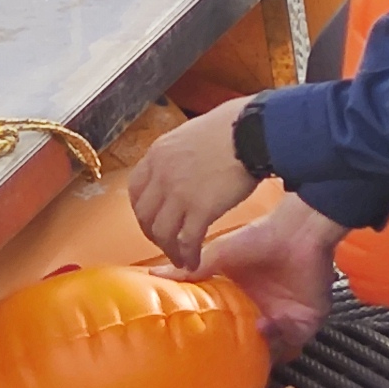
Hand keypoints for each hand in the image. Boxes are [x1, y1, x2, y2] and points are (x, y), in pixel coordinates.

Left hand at [125, 101, 257, 266]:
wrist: (253, 130)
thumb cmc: (232, 126)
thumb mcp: (192, 133)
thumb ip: (181, 152)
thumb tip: (186, 164)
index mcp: (158, 154)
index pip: (136, 189)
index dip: (142, 209)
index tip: (152, 218)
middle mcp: (162, 174)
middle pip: (144, 215)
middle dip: (153, 234)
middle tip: (165, 243)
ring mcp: (179, 193)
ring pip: (162, 233)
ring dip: (169, 250)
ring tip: (181, 258)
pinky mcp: (201, 209)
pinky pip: (187, 240)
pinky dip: (188, 255)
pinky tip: (195, 261)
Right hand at [188, 196, 345, 360]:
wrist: (297, 232)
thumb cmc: (260, 239)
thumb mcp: (218, 256)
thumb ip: (191, 271)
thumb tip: (154, 272)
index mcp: (243, 301)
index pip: (229, 331)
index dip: (218, 343)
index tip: (201, 350)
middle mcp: (263, 313)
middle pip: (249, 347)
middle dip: (237, 357)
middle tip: (221, 360)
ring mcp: (285, 320)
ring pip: (269, 351)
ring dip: (256, 351)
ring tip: (242, 343)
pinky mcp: (306, 322)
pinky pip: (292, 345)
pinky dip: (279, 342)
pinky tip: (265, 326)